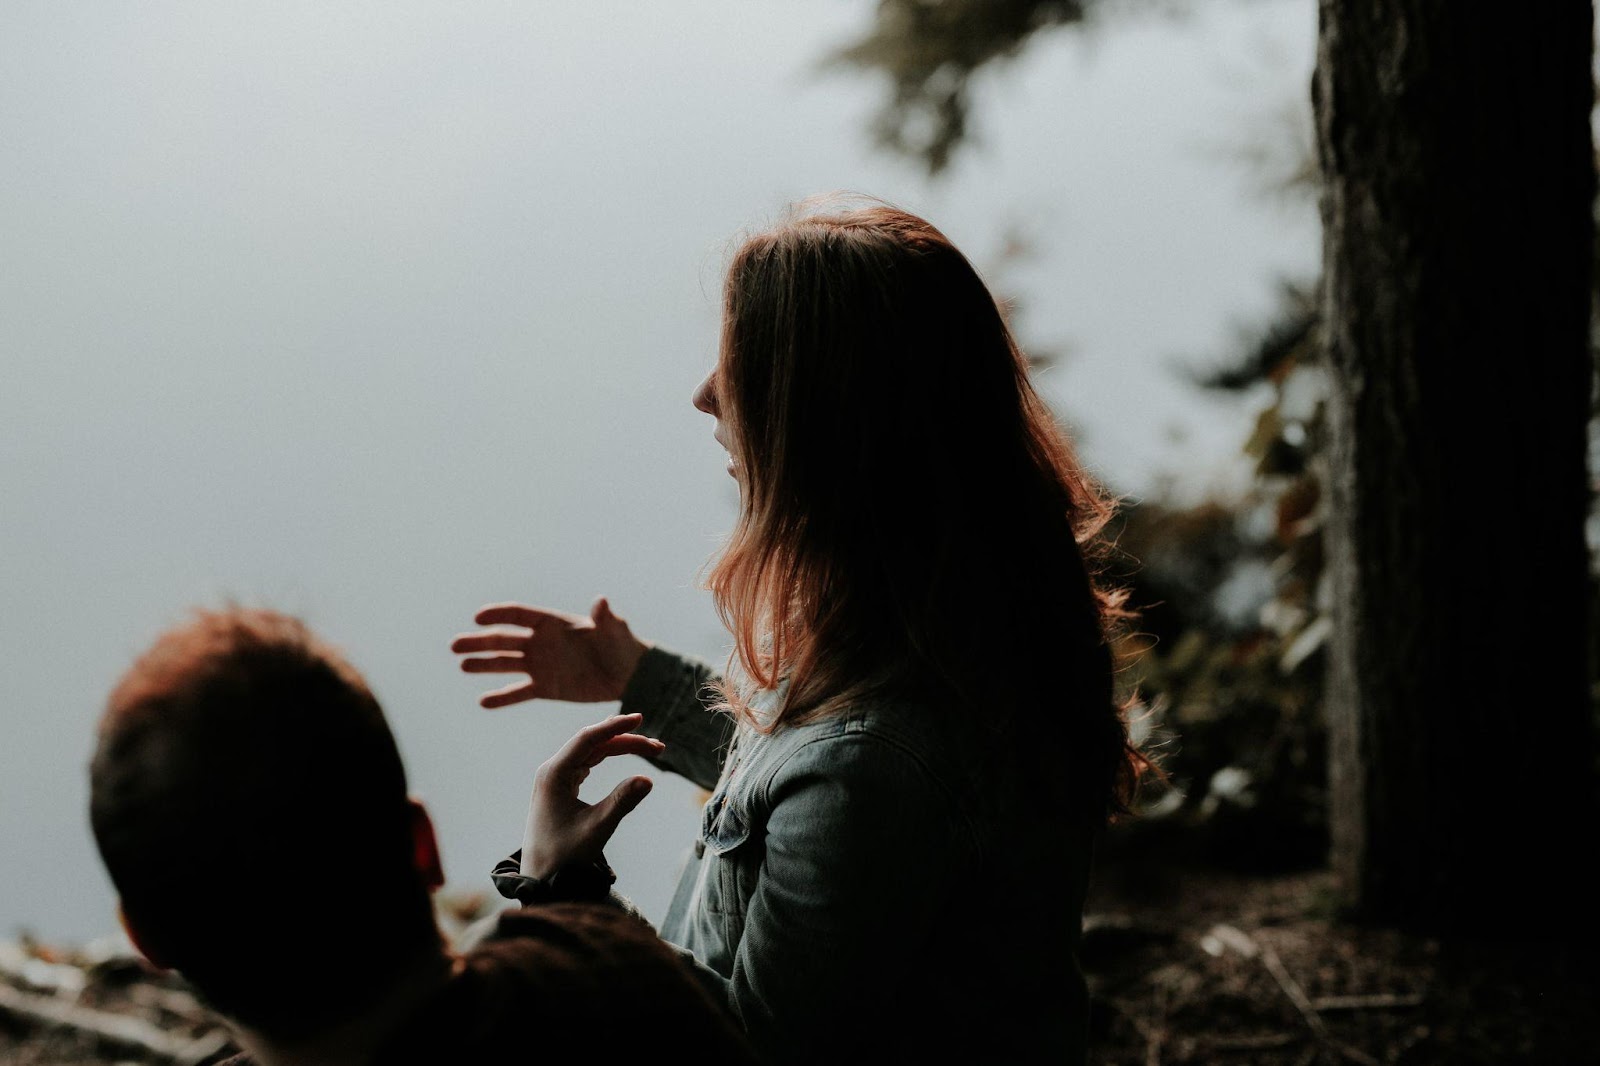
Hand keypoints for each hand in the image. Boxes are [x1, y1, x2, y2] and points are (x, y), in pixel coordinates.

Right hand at [451, 598, 649, 708]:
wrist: (627, 675)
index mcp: (553, 623)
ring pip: (506, 664)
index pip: (519, 615)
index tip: (478, 618)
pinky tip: (484, 701)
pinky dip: (502, 697)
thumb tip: (602, 602)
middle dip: (479, 642)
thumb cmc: (622, 645)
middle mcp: (541, 642)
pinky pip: (519, 692)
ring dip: (483, 665)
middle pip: (504, 640)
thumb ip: (605, 618)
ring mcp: (540, 665)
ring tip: (463, 666)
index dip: (498, 615)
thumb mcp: (614, 630)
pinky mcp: (545, 688)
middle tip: (455, 645)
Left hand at [522, 713, 662, 878]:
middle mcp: (552, 771)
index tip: (639, 719)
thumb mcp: (597, 829)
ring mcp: (555, 778)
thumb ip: (622, 802)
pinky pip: (587, 763)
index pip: (587, 739)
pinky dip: (608, 757)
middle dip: (625, 740)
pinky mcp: (561, 788)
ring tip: (650, 750)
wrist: (541, 878)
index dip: (615, 727)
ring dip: (619, 748)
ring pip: (591, 752)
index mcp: (553, 774)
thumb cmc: (564, 856)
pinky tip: (624, 752)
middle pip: (592, 743)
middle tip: (658, 748)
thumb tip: (648, 779)